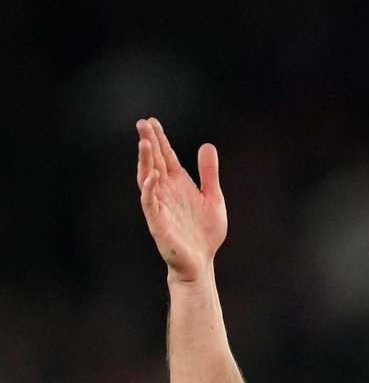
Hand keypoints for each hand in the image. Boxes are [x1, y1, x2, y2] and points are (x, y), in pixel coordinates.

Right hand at [136, 117, 226, 282]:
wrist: (202, 261)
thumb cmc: (205, 232)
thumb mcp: (213, 198)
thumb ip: (209, 173)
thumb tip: (207, 145)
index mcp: (178, 184)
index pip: (165, 156)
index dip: (159, 139)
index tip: (152, 121)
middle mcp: (166, 191)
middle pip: (154, 161)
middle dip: (148, 143)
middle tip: (142, 123)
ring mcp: (160, 204)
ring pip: (147, 177)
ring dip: (145, 161)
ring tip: (144, 143)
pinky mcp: (157, 221)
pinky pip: (150, 201)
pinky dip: (149, 187)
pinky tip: (152, 175)